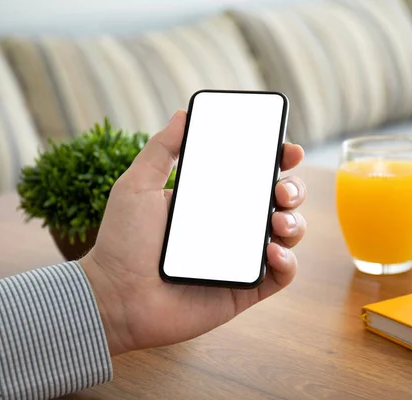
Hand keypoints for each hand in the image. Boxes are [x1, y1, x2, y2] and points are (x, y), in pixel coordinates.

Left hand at [80, 110, 306, 355]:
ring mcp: (240, 257)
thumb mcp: (137, 185)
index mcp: (211, 199)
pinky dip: (288, 261)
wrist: (116, 297)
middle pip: (279, 200)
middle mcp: (231, 225)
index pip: (253, 174)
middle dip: (293, 189)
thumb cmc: (121, 242)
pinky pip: (281, 274)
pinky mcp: (245, 288)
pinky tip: (272, 251)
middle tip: (281, 190)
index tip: (288, 150)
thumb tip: (182, 113)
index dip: (277, 159)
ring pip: (287, 233)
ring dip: (295, 222)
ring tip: (277, 221)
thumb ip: (161, 149)